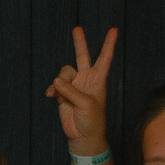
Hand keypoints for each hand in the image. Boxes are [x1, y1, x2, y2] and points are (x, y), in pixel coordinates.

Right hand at [46, 26, 116, 153]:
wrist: (83, 136)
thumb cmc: (92, 121)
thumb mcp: (86, 104)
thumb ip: (71, 91)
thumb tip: (56, 80)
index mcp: (98, 80)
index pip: (104, 58)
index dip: (108, 44)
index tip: (113, 30)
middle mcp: (86, 79)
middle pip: (82, 56)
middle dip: (80, 42)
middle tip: (77, 28)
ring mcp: (74, 86)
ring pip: (64, 73)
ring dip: (60, 81)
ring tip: (58, 93)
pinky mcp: (62, 94)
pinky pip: (54, 85)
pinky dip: (52, 90)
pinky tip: (51, 96)